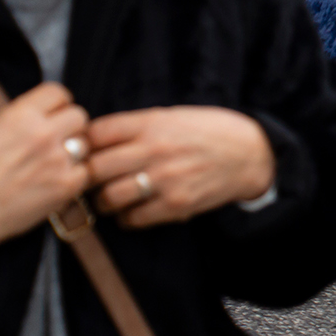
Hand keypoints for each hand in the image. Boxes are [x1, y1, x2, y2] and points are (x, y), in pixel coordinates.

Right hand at [0, 82, 91, 274]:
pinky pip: (84, 172)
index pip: (58, 93)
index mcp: (21, 115)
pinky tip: (53, 183)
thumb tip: (42, 114)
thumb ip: (21, 119)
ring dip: (72, 152)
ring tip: (50, 165)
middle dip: (68, 127)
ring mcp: (58, 159)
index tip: (53, 114)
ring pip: (85, 144)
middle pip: (78, 116)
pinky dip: (73, 178)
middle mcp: (43, 133)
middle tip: (54, 141)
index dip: (57, 104)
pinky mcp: (67, 185)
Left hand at [85, 106, 275, 228]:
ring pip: (107, 198)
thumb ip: (136, 126)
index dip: (83, 144)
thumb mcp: (173, 116)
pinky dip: (126, 217)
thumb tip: (93, 140)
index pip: (95, 133)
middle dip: (86, 175)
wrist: (252, 153)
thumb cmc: (210, 131)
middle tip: (90, 179)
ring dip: (104, 200)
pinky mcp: (176, 205)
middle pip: (93, 168)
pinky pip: (132, 219)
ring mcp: (165, 180)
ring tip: (112, 196)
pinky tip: (134, 208)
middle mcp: (154, 150)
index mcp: (152, 123)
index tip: (84, 151)